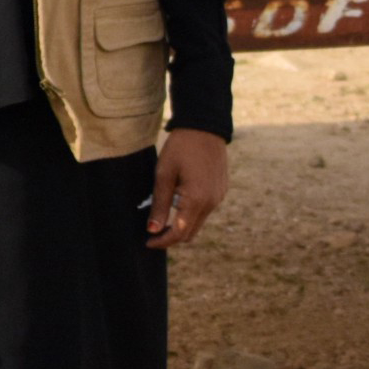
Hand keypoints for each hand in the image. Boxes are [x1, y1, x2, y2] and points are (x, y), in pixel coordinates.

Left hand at [146, 128, 227, 250]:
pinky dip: (190, 213)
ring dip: (181, 224)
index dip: (162, 241)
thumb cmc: (180, 148)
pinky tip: (178, 201)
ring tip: (162, 215)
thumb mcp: (163, 174)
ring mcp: (218, 197)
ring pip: (198, 222)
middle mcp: (211, 202)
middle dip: (171, 236)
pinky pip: (205, 210)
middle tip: (152, 232)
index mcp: (196, 200)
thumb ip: (159, 204)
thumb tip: (153, 229)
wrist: (205, 127)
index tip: (148, 241)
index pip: (178, 233)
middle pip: (190, 232)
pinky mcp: (221, 191)